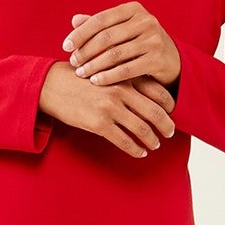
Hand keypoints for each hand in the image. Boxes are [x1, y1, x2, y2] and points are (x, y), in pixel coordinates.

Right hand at [39, 62, 175, 158]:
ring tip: (155, 145)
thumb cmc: (79, 78)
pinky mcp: (99, 124)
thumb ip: (126, 78)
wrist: (52, 86)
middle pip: (155, 112)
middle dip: (166, 126)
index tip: (172, 114)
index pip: (158, 92)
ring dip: (152, 140)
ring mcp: (110, 109)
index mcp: (125, 76)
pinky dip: (135, 149)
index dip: (170, 106)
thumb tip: (148, 92)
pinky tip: (140, 152)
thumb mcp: (105, 71)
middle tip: (170, 133)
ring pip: (142, 129)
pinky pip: (124, 141)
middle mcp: (121, 92)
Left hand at [63, 4, 181, 90]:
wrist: (172, 60)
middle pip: (106, 37)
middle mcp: (146, 21)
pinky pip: (127, 70)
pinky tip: (95, 81)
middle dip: (86, 51)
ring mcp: (153, 40)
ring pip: (115, 54)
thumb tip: (74, 20)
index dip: (80, 33)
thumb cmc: (140, 43)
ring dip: (94, 65)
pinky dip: (108, 76)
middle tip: (73, 62)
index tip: (65, 46)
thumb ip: (100, 25)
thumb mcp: (123, 30)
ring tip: (81, 73)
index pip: (100, 20)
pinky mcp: (158, 59)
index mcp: (134, 9)